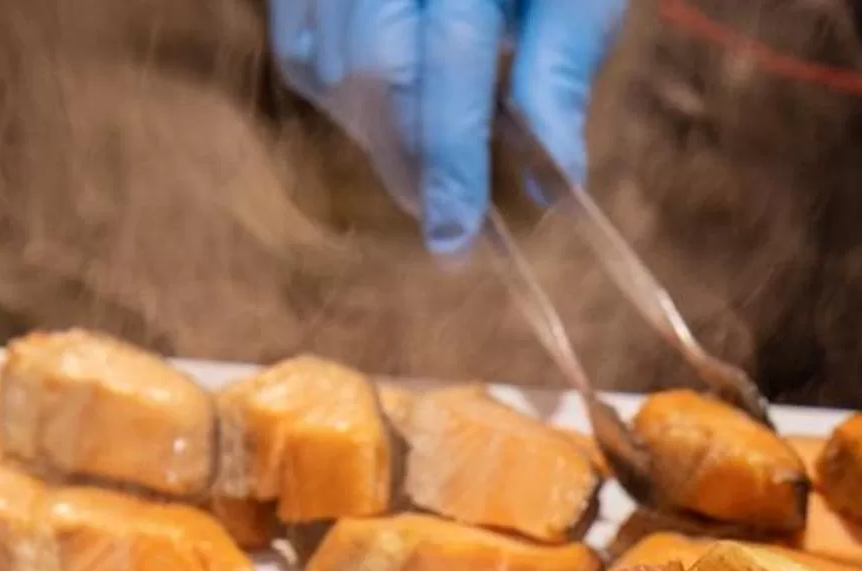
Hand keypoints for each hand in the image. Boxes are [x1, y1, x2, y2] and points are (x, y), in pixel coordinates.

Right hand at [270, 0, 626, 252]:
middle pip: (368, 68)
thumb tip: (552, 185)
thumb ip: (560, 74)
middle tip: (446, 220)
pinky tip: (392, 114)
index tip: (462, 236)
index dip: (451, 156)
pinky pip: (301, 42)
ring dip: (373, 133)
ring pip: (322, 63)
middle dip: (406, 158)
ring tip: (428, 168)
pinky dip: (342, 94)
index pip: (443, 59)